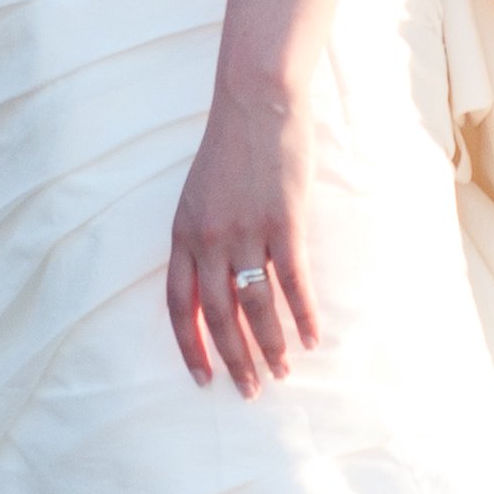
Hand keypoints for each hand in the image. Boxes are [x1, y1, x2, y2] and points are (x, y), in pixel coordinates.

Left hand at [166, 75, 320, 393]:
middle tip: (251, 391)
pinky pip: (292, 282)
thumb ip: (201, 238)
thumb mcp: (199, 196)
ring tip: (284, 372)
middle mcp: (209, 239)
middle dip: (234, 360)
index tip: (203, 380)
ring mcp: (245, 232)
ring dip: (271, 346)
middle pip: (218, 316)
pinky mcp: (283, 222)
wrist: (256, 102)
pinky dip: (304, 314)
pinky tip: (313, 337)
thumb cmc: (230, 148)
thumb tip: (216, 284)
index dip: (191, 347)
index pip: (179, 306)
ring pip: (256, 306)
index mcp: (183, 233)